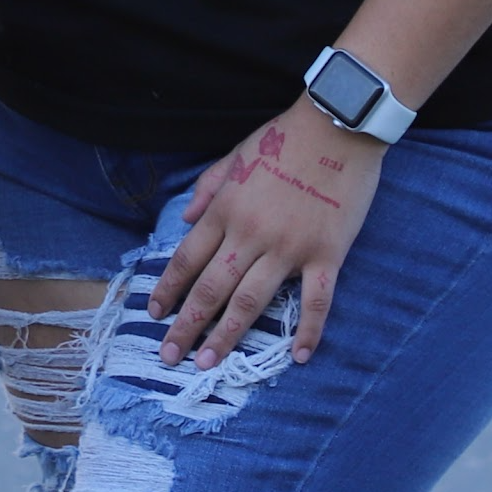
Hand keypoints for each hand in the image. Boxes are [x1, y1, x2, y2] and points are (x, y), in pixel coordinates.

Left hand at [151, 96, 383, 367]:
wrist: (337, 126)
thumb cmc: (283, 138)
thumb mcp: (234, 156)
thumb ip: (207, 189)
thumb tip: (183, 219)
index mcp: (226, 209)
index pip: (188, 258)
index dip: (169, 289)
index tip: (154, 315)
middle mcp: (251, 233)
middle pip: (211, 288)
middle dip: (187, 326)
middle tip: (169, 357)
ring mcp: (289, 247)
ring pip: (251, 301)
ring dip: (228, 336)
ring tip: (209, 364)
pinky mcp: (327, 254)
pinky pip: (316, 300)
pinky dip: (307, 331)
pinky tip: (298, 357)